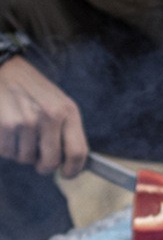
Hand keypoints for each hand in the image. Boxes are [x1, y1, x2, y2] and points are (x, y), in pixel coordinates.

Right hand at [0, 56, 87, 176]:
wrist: (3, 65)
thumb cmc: (31, 89)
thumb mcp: (58, 103)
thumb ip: (67, 130)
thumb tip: (73, 163)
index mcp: (68, 112)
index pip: (78, 153)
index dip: (73, 170)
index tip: (66, 174)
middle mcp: (51, 115)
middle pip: (52, 161)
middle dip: (43, 165)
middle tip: (38, 160)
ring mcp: (28, 120)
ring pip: (26, 158)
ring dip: (21, 153)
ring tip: (18, 134)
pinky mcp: (6, 123)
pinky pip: (7, 152)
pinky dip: (5, 147)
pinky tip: (5, 131)